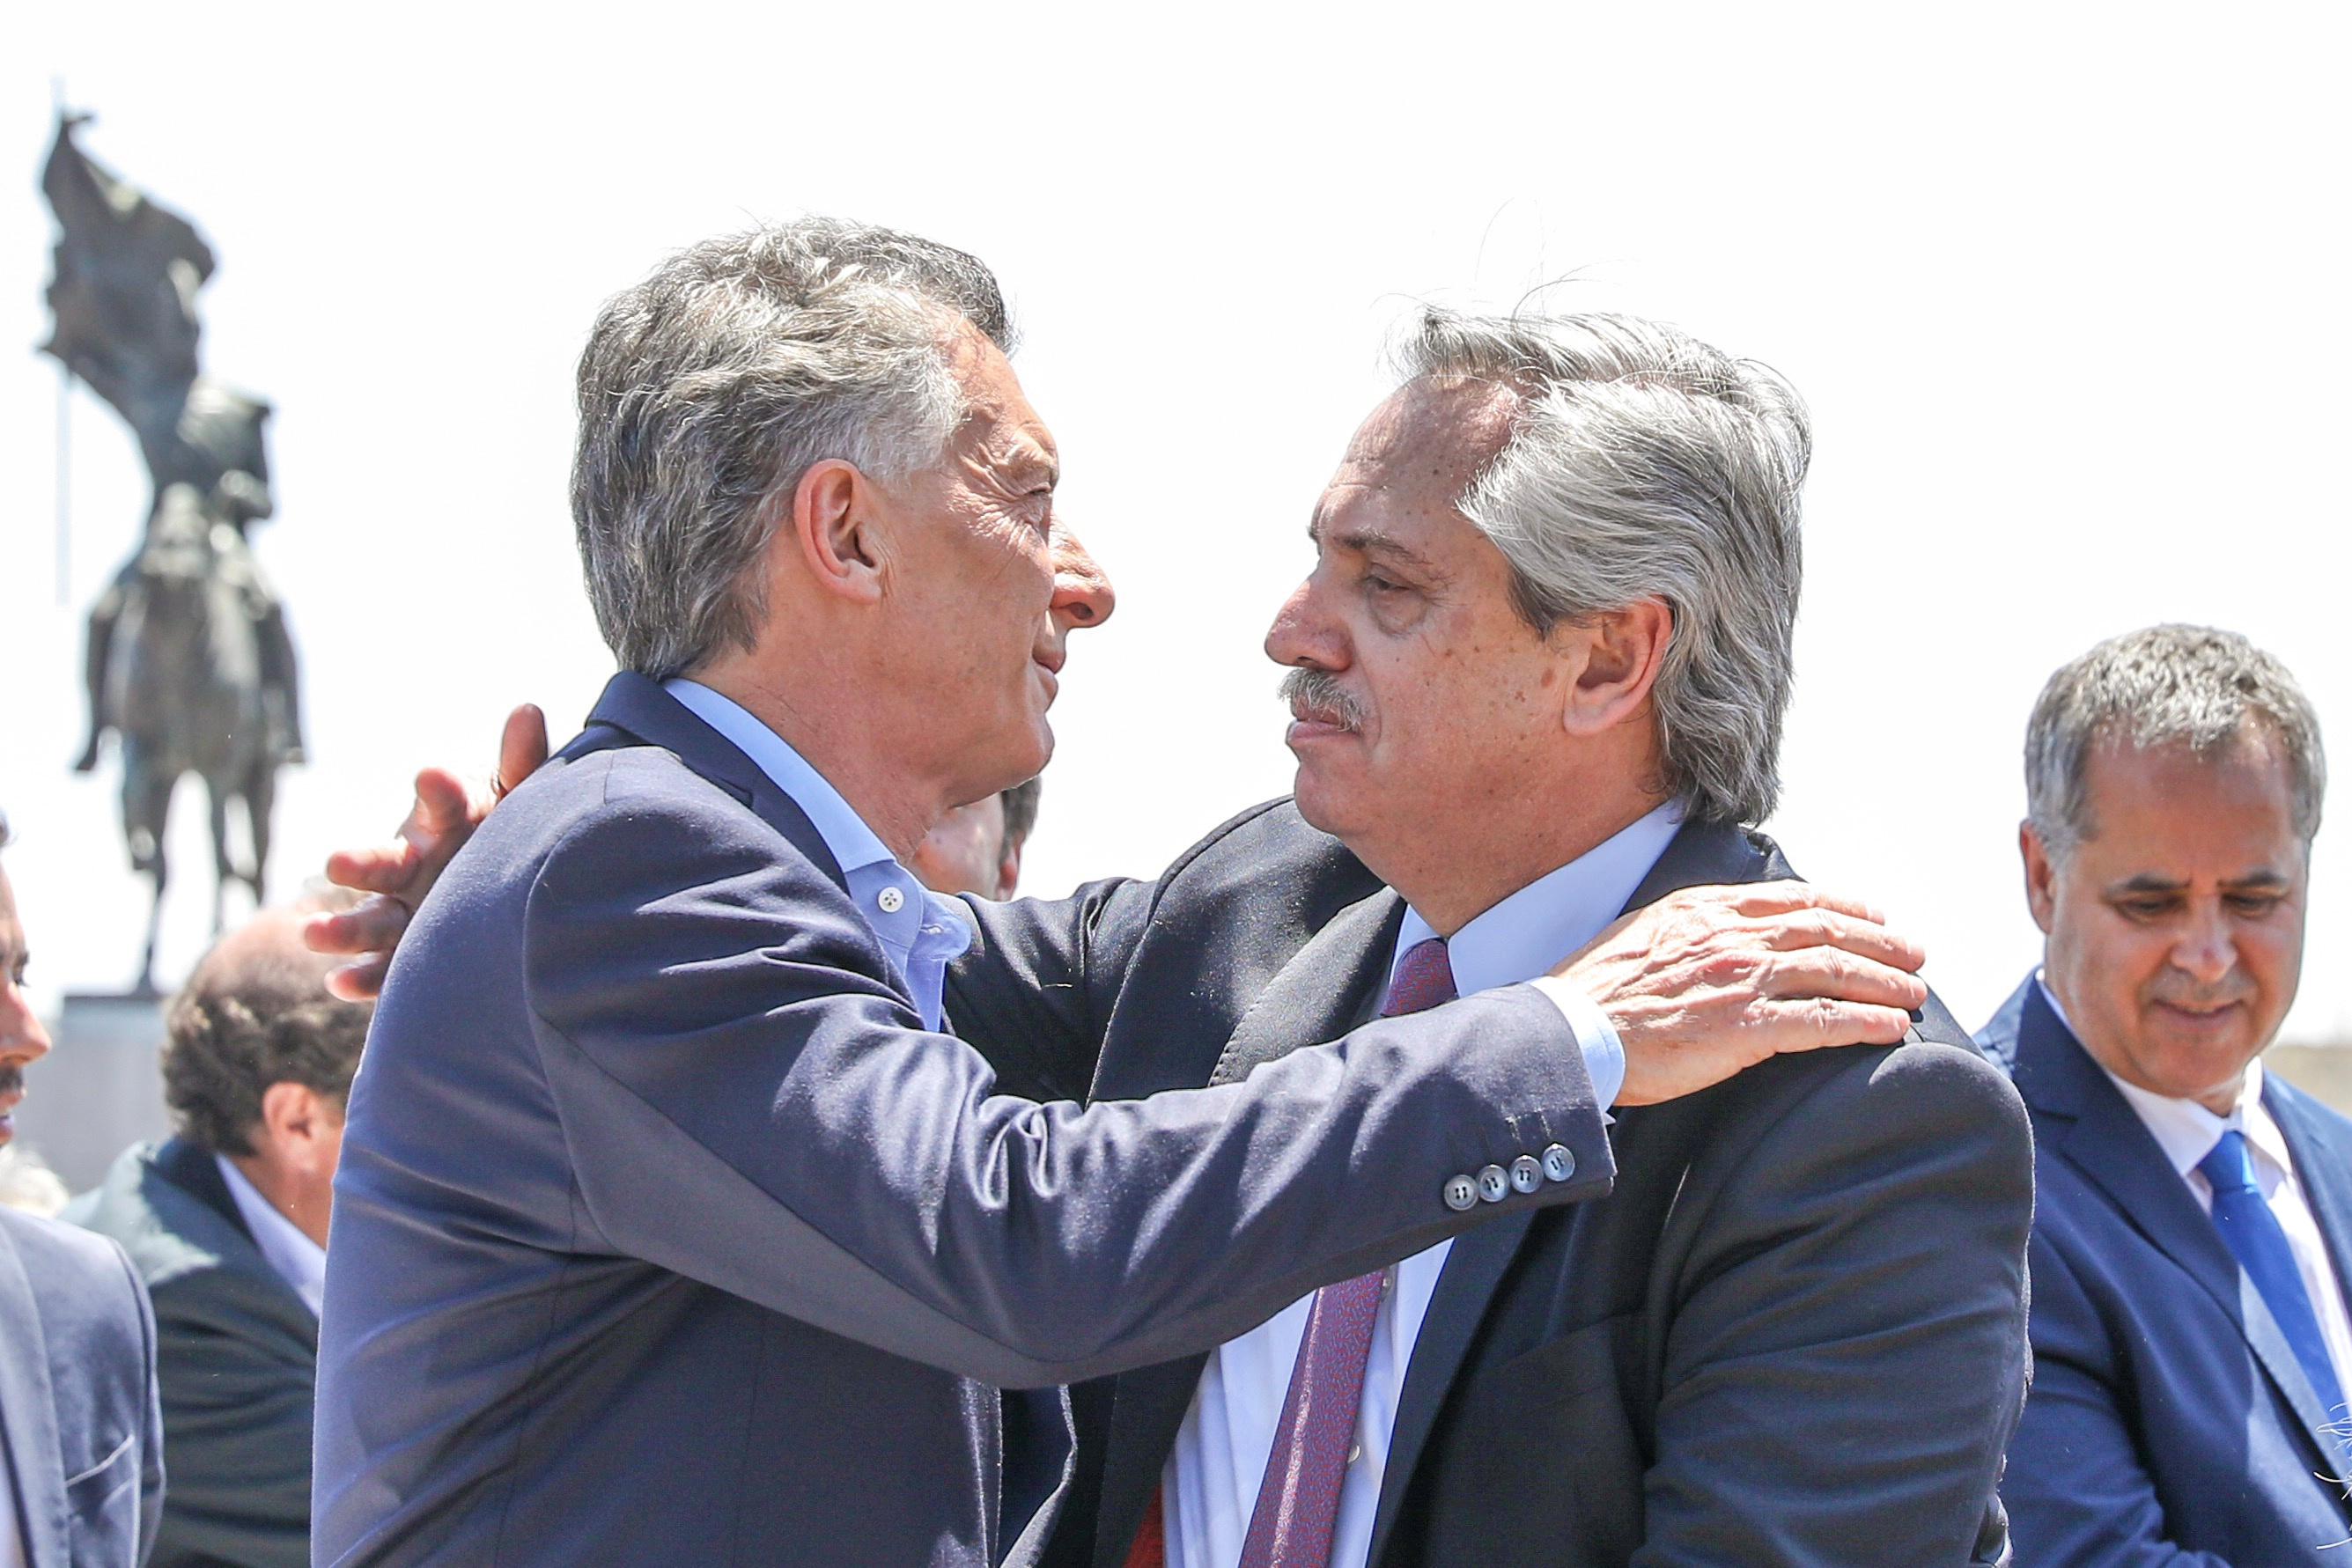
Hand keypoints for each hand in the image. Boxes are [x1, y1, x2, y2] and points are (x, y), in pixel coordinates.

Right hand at [303, 704, 550, 999]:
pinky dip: (362, 977)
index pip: (441, 801)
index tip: (435, 775)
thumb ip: (521, 761)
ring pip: (370, 920)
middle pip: (383, 864)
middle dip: (361, 862)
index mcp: (443, 821)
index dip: (440, 790)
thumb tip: (527, 709)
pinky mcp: (405, 953)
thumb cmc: (507, 830)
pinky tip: (340, 983)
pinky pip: (382, 968)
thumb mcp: (519, 798)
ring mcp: (404, 910)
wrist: (505, 886)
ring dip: (342, 928)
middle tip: (335, 861)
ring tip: (314, 934)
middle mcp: (412, 865)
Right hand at [1553, 881, 1928, 1105]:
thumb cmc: (1593, 994)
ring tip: (1915, 991)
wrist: (1571, 1031)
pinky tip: (1891, 1027)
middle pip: (1824, 928)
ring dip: (1883, 980)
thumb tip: (1713, 934)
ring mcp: (1741, 979)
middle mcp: (1731, 936)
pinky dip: (1864, 1021)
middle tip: (1913, 952)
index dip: (1842, 904)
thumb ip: (1688, 929)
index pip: (1791, 899)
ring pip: (1834, 970)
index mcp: (1705, 910)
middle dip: (1878, 940)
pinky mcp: (1746, 1027)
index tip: (1872, 913)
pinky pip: (1823, 1021)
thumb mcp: (1641, 935)